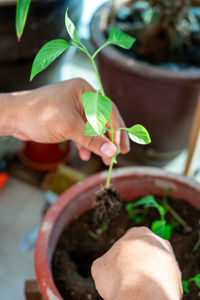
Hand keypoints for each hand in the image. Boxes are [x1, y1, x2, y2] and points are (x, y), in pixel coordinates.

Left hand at [5, 78, 129, 163]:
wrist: (12, 117)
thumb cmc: (38, 115)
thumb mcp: (68, 127)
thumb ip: (92, 140)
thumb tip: (111, 151)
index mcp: (84, 91)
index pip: (109, 110)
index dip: (118, 130)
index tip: (122, 147)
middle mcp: (81, 98)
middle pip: (102, 120)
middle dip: (108, 139)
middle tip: (116, 156)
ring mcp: (74, 109)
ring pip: (92, 128)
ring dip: (97, 144)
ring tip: (103, 159)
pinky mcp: (67, 119)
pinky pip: (81, 132)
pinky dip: (85, 143)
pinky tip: (85, 155)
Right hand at [91, 227, 181, 299]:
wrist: (141, 296)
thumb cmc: (118, 277)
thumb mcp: (100, 265)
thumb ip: (105, 261)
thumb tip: (107, 269)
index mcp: (138, 233)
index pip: (128, 241)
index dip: (120, 256)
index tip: (117, 267)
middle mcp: (157, 241)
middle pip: (144, 252)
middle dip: (137, 263)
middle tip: (127, 278)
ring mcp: (169, 258)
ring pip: (155, 266)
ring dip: (147, 274)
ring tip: (137, 287)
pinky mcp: (177, 277)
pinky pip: (163, 281)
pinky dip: (156, 286)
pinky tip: (147, 293)